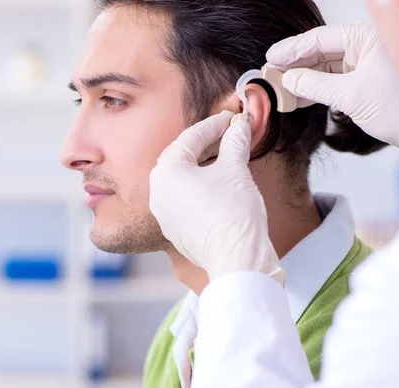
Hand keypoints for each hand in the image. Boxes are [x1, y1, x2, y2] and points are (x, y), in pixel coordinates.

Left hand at [149, 111, 283, 283]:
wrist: (236, 258)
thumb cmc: (233, 212)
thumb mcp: (236, 169)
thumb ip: (235, 142)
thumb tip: (240, 126)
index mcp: (166, 171)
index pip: (191, 138)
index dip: (215, 124)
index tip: (232, 118)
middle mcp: (158, 191)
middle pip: (184, 157)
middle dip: (209, 144)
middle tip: (231, 133)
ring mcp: (164, 213)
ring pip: (184, 179)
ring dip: (205, 165)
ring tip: (228, 156)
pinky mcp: (175, 230)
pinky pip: (185, 199)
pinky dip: (202, 187)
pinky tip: (221, 184)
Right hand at [266, 22, 398, 158]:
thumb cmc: (398, 109)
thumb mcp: (350, 96)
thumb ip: (314, 85)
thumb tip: (288, 79)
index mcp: (366, 38)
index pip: (318, 39)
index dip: (291, 50)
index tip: (271, 59)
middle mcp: (366, 45)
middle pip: (319, 52)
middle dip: (294, 66)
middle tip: (270, 75)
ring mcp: (365, 62)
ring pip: (324, 67)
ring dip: (302, 80)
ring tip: (280, 90)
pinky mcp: (363, 80)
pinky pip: (333, 79)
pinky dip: (315, 89)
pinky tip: (297, 97)